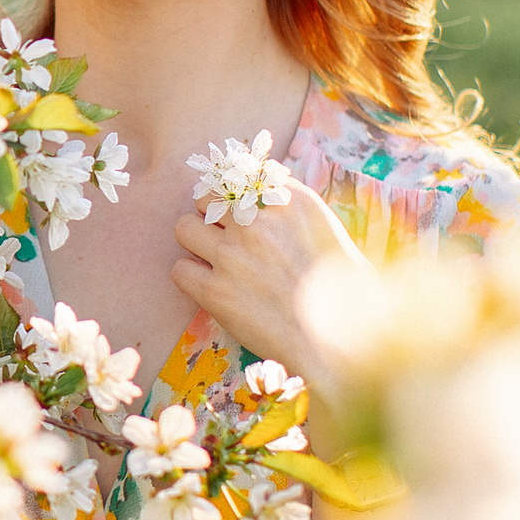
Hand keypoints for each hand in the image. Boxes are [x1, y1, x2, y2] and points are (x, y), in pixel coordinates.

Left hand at [169, 174, 366, 400]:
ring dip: (196, 244)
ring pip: (184, 227)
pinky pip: (178, 270)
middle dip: (211, 217)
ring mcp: (233, 254)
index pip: (239, 176)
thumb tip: (255, 198)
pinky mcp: (215, 291)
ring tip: (215, 262)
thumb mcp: (326, 232)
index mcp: (290, 201)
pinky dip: (192, 279)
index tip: (237, 211)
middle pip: (205, 197)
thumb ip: (289, 209)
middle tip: (225, 240)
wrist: (340, 344)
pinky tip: (212, 289)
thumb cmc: (341, 291)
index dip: (234, 196)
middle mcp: (257, 220)